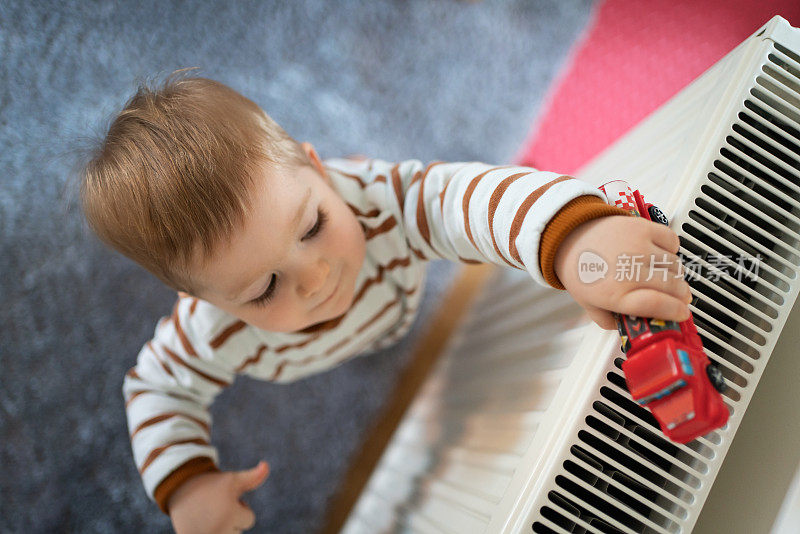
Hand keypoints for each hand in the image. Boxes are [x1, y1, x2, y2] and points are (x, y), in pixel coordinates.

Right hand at [169, 461, 268, 533]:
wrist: (181, 488)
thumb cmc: (211, 484)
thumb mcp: (233, 480)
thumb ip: (253, 477)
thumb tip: (266, 465)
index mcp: (230, 514)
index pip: (250, 519)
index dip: (241, 507)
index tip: (227, 499)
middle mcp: (217, 530)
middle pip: (238, 532)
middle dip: (232, 521)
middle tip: (217, 507)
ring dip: (223, 529)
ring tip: (210, 515)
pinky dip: (211, 532)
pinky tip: (202, 524)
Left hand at [554, 215, 691, 329]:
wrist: (569, 235)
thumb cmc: (580, 269)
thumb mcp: (589, 304)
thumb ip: (609, 321)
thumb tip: (631, 328)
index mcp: (615, 295)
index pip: (658, 305)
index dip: (676, 311)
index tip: (682, 313)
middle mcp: (628, 271)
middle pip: (672, 287)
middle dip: (682, 295)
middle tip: (681, 298)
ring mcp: (638, 247)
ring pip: (675, 266)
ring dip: (676, 274)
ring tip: (667, 277)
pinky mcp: (642, 228)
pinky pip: (672, 241)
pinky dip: (672, 249)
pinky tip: (660, 255)